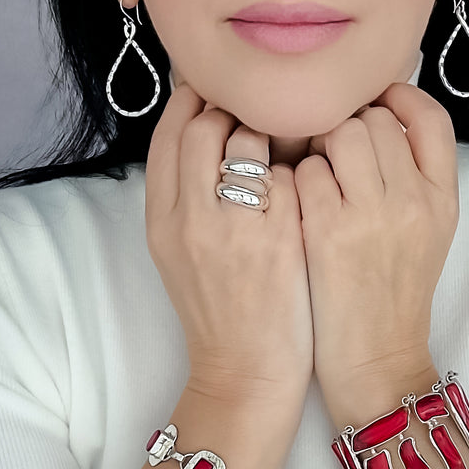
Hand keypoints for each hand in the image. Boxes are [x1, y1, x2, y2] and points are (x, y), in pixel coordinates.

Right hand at [145, 83, 313, 402]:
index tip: (214, 95)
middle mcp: (191, 219)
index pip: (169, 135)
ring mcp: (236, 227)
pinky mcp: (280, 238)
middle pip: (206, 127)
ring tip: (285, 152)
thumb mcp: (178, 257)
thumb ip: (184, 200)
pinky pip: (290, 175)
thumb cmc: (218, 315)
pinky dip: (299, 175)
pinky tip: (308, 191)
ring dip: (270, 137)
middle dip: (232, 112)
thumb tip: (208, 138)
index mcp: (160, 222)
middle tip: (256, 118)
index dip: (192, 104)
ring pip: (249, 141)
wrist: (245, 374)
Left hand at [294, 83, 458, 416]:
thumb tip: (381, 123)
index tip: (374, 103)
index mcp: (443, 200)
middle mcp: (413, 200)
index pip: (430, 118)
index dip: (398, 99)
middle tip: (333, 157)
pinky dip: (295, 182)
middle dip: (348, 128)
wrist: (376, 361)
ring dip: (320, 149)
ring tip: (315, 182)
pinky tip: (296, 209)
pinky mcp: (328, 233)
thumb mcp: (428, 237)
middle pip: (377, 118)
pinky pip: (304, 172)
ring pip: (340, 134)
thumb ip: (414, 181)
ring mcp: (371, 215)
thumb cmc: (393, 299)